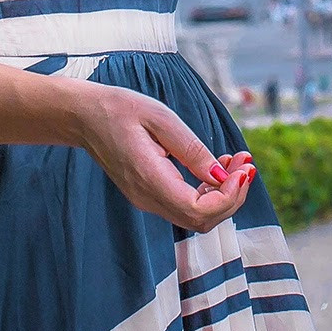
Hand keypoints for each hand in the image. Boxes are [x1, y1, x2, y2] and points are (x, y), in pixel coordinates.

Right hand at [71, 83, 256, 231]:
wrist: (85, 117)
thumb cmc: (120, 110)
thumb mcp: (161, 118)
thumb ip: (192, 149)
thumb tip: (221, 177)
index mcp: (150, 179)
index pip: (198, 211)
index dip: (228, 197)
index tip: (242, 170)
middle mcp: (148, 198)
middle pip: (202, 221)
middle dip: (233, 197)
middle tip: (246, 164)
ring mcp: (148, 200)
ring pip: (196, 217)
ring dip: (224, 195)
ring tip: (236, 163)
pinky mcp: (149, 196)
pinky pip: (185, 206)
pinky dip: (209, 193)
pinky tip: (217, 168)